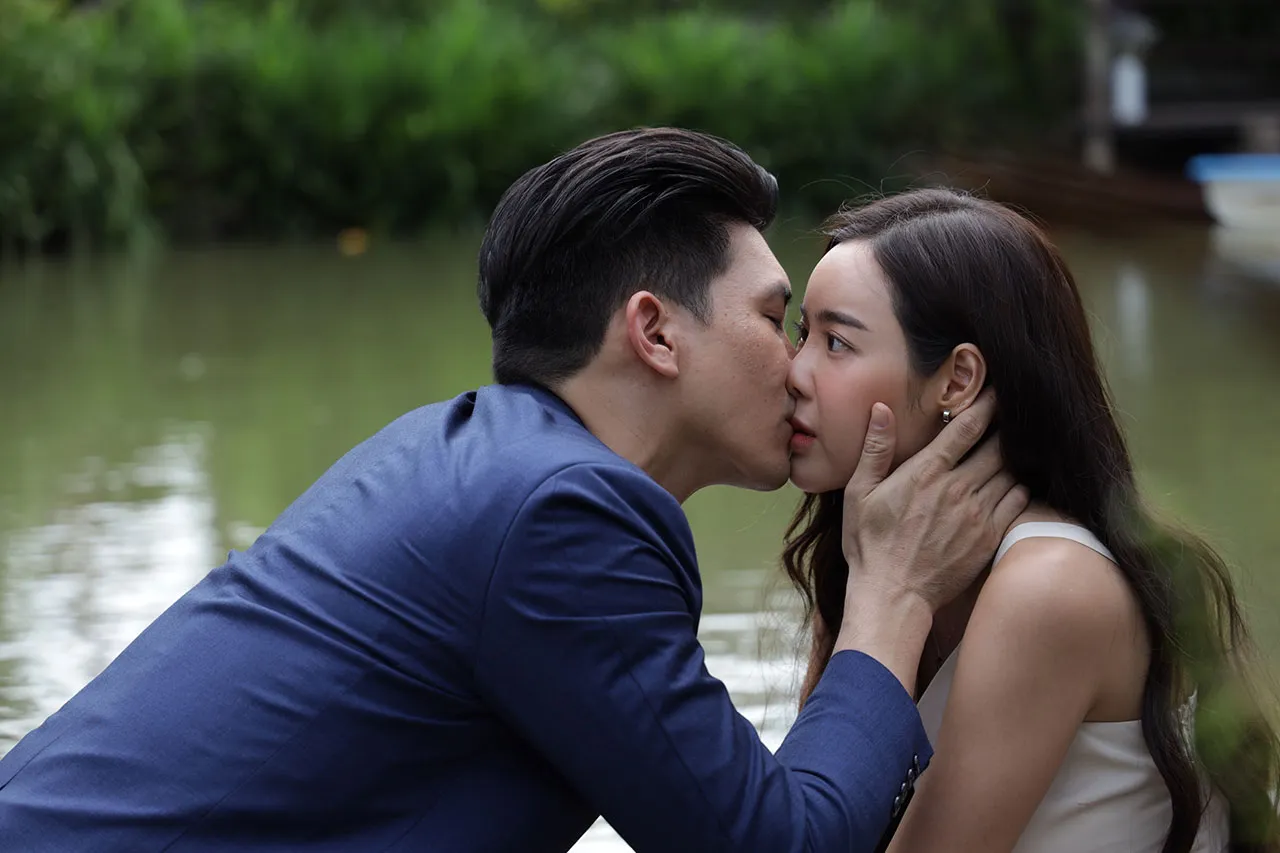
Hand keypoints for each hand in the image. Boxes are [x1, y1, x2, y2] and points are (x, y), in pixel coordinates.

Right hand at [841, 390, 1027, 613]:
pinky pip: (1017, 502)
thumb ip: (875, 449)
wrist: (893, 595)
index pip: (966, 428)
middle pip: (996, 446)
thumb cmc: (870, 544)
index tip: (996, 390)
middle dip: (1006, 426)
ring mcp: (977, 514)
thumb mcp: (859, 493)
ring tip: (1020, 443)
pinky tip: (1017, 480)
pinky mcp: (989, 537)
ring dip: (1015, 455)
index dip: (985, 404)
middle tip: (1014, 413)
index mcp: (926, 472)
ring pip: (1010, 471)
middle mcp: (957, 489)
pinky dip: (1020, 486)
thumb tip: (881, 409)